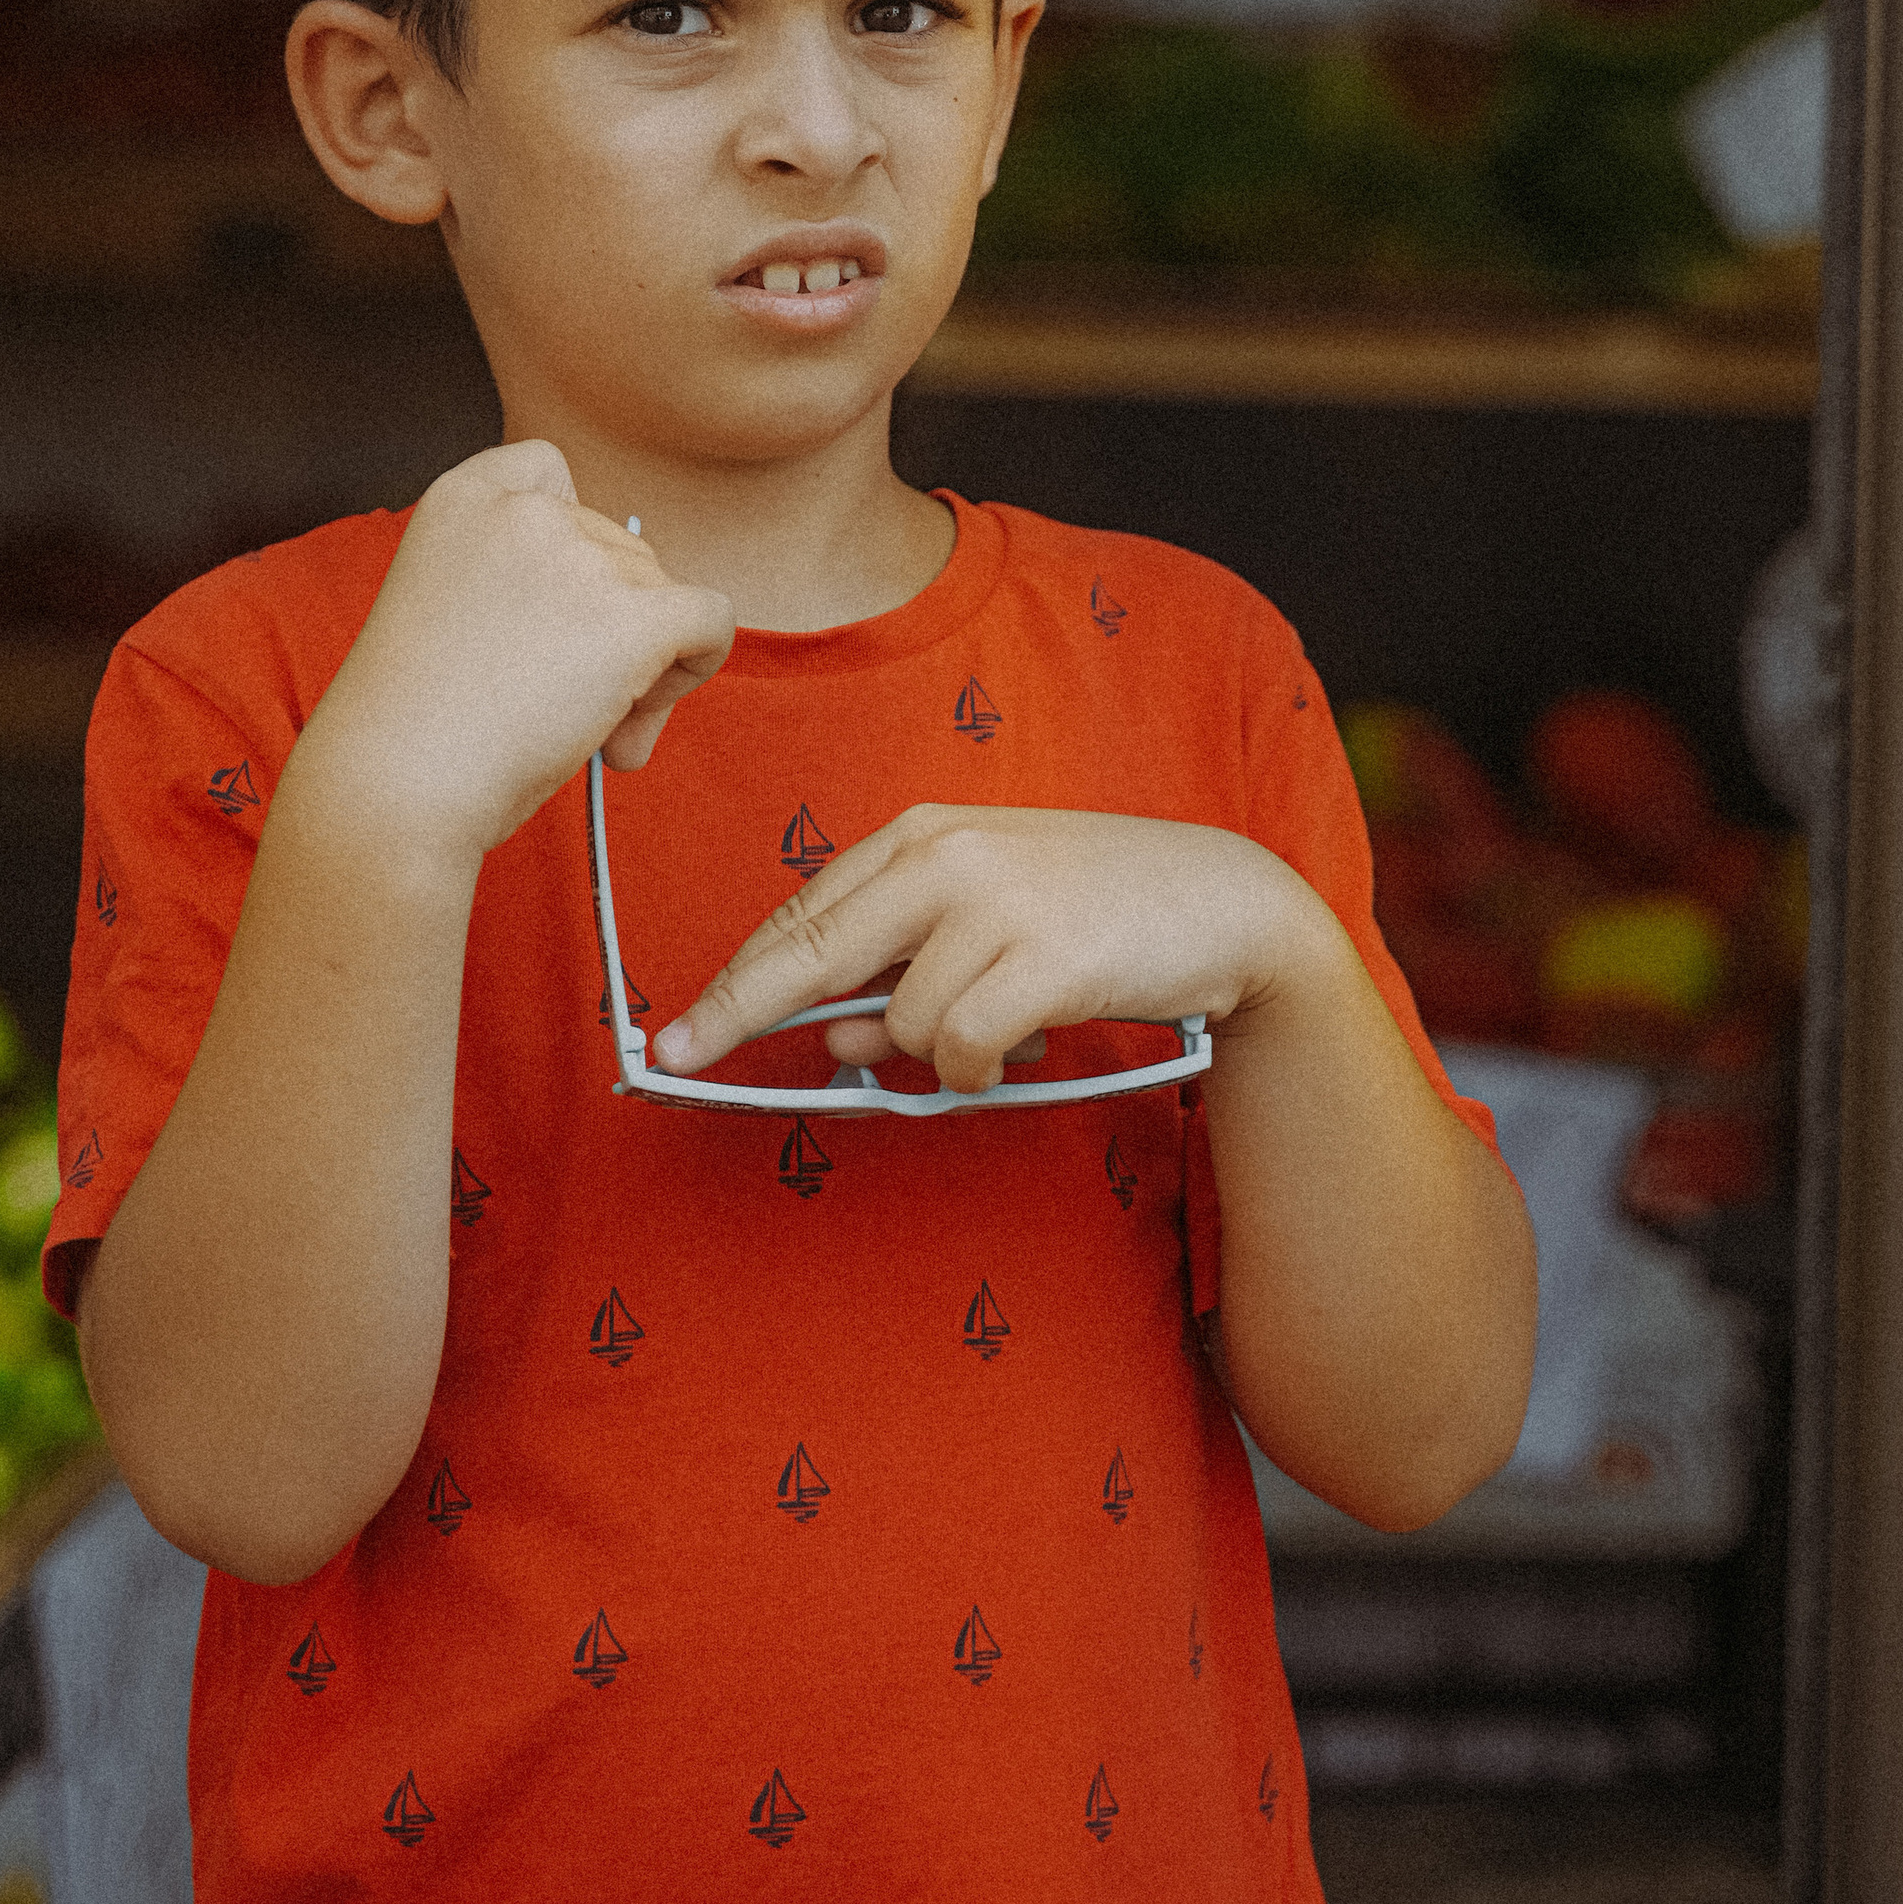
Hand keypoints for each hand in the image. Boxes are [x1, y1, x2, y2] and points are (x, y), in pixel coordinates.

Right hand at [280, 441, 733, 876]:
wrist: (394, 786)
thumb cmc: (412, 727)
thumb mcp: (450, 611)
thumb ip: (527, 587)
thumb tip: (637, 622)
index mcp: (462, 498)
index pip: (549, 470)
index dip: (566, 546)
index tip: (541, 615)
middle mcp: (527, 511)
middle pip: (619, 549)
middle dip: (609, 627)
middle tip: (564, 710)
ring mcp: (582, 558)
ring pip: (663, 593)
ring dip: (642, 668)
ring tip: (584, 737)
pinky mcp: (632, 616)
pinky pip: (712, 620)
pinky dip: (696, 667)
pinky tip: (634, 726)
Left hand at [650, 801, 1332, 1094]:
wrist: (1222, 902)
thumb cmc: (1096, 913)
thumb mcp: (989, 918)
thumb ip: (907, 965)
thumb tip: (829, 1035)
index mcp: (924, 835)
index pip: (804, 912)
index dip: (734, 978)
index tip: (679, 1032)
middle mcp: (947, 854)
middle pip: (809, 950)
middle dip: (737, 1012)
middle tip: (679, 1060)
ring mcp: (993, 899)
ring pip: (901, 1022)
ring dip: (939, 1053)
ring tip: (1005, 1026)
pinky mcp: (1040, 953)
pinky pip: (963, 1048)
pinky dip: (984, 1068)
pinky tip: (1030, 1040)